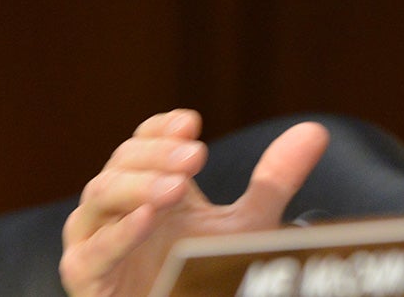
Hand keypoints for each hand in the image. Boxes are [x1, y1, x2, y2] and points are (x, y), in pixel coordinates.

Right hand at [59, 109, 328, 296]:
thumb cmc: (205, 274)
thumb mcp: (246, 223)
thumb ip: (274, 181)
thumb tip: (315, 131)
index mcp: (147, 188)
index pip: (142, 143)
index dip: (160, 129)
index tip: (191, 122)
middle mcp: (116, 209)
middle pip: (121, 164)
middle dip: (156, 155)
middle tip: (195, 154)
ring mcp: (97, 242)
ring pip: (99, 198)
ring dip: (137, 186)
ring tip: (176, 186)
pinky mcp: (88, 280)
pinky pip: (90, 254)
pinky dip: (117, 234)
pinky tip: (146, 218)